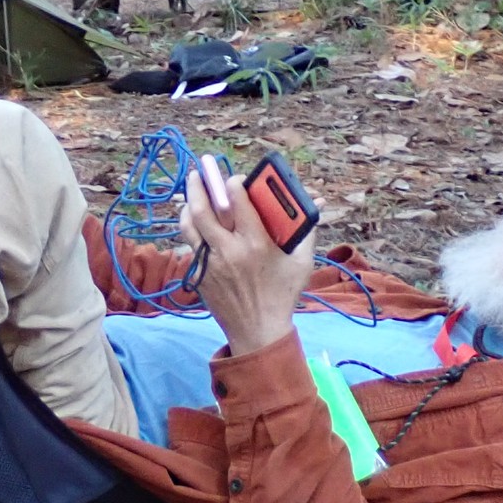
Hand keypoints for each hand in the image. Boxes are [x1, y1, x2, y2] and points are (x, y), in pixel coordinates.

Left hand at [179, 169, 318, 355]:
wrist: (258, 330)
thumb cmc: (283, 294)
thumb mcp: (302, 262)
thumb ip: (305, 229)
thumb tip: (314, 201)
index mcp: (256, 244)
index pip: (238, 202)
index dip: (234, 183)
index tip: (234, 178)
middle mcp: (229, 251)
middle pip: (204, 209)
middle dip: (200, 185)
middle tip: (199, 171)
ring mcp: (210, 263)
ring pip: (190, 225)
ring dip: (188, 203)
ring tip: (192, 191)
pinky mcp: (199, 274)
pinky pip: (188, 244)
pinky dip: (189, 228)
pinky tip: (193, 219)